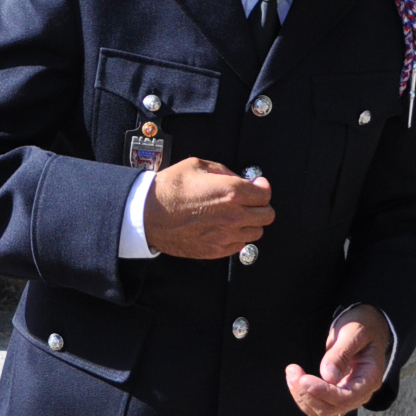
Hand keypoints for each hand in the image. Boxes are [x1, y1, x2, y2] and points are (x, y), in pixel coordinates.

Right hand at [143, 158, 273, 258]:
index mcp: (231, 192)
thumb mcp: (197, 165)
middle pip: (267, 216)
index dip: (263, 187)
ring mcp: (225, 236)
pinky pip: (240, 246)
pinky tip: (225, 228)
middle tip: (250, 200)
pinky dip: (238, 237)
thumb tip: (238, 177)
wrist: (148, 214)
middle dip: (260, 205)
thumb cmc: (169, 188)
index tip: (257, 185)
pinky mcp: (215, 250)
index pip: (265, 194)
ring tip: (237, 215)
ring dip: (251, 223)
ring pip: (256, 233)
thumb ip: (224, 171)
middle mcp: (233, 216)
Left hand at [286, 306, 390, 415]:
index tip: (303, 379)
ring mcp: (349, 397)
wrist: (367, 327)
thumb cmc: (362, 326)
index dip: (322, 392)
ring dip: (302, 398)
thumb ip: (341, 353)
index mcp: (369, 378)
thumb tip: (327, 376)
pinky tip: (295, 381)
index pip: (346, 397)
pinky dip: (304, 399)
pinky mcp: (337, 396)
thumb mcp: (354, 332)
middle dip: (307, 394)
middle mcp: (361, 393)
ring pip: (322, 413)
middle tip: (292, 371)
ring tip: (291, 374)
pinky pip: (319, 408)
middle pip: (331, 409)